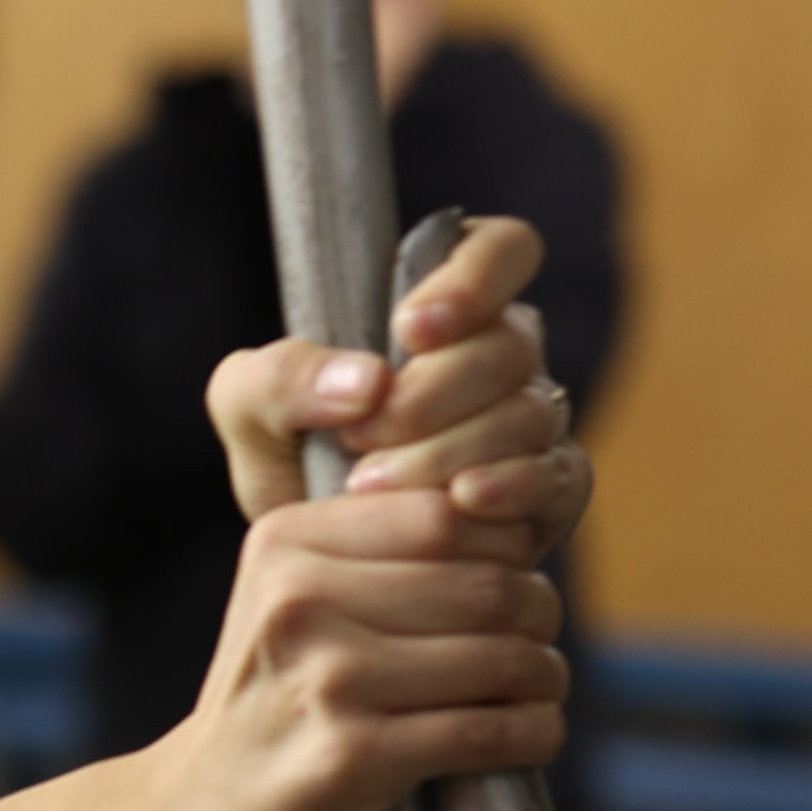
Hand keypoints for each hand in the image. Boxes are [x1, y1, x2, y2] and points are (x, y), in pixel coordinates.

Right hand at [131, 472, 569, 810]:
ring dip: (544, 677)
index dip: (508, 545)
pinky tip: (530, 734)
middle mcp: (299, 601)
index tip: (514, 578)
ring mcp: (325, 679)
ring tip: (538, 688)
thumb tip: (515, 524)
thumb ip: (379, 555)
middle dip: (539, 615)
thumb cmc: (273, 706)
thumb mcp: (294, 602)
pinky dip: (532, 732)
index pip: (447, 512)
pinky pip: (487, 730)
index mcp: (285, 545)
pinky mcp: (352, 756)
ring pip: (500, 655)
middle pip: (486, 583)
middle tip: (538, 640)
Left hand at [205, 214, 588, 568]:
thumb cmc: (291, 464)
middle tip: (362, 437)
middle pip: (508, 344)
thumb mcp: (250, 414)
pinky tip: (463, 502)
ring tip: (374, 485)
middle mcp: (500, 357)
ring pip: (529, 413)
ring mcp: (531, 423)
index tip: (409, 330)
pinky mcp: (548, 492)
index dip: (471, 279)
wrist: (318, 560)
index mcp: (444, 307)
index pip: (499, 250)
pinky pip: (560, 477)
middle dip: (433, 392)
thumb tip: (365, 383)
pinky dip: (513, 487)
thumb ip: (278, 378)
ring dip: (451, 450)